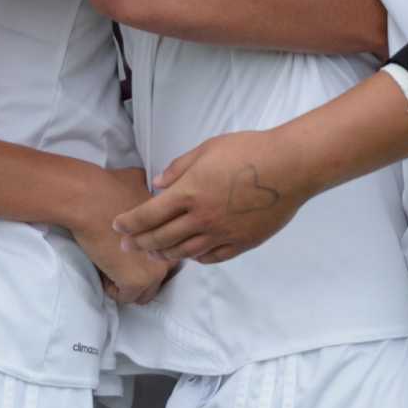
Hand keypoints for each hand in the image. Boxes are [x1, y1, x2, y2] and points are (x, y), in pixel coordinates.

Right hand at [71, 166, 175, 304]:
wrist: (89, 199)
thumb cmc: (107, 187)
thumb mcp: (137, 180)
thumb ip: (146, 187)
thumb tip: (142, 179)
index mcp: (173, 231)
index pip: (167, 255)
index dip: (147, 256)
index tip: (130, 253)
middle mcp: (171, 252)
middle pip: (159, 277)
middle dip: (139, 273)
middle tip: (119, 263)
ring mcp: (156, 269)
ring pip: (146, 292)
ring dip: (127, 284)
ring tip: (110, 269)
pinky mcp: (137, 281)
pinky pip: (126, 297)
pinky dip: (112, 289)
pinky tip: (102, 272)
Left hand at [113, 128, 308, 264]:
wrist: (290, 167)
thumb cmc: (249, 151)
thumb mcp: (207, 149)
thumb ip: (179, 168)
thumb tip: (158, 184)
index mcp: (189, 193)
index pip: (148, 215)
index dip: (129, 223)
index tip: (118, 226)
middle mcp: (201, 219)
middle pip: (161, 238)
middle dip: (139, 243)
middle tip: (127, 246)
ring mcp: (222, 234)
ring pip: (184, 252)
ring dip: (164, 254)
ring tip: (153, 254)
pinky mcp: (241, 243)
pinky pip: (211, 257)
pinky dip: (195, 257)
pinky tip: (189, 255)